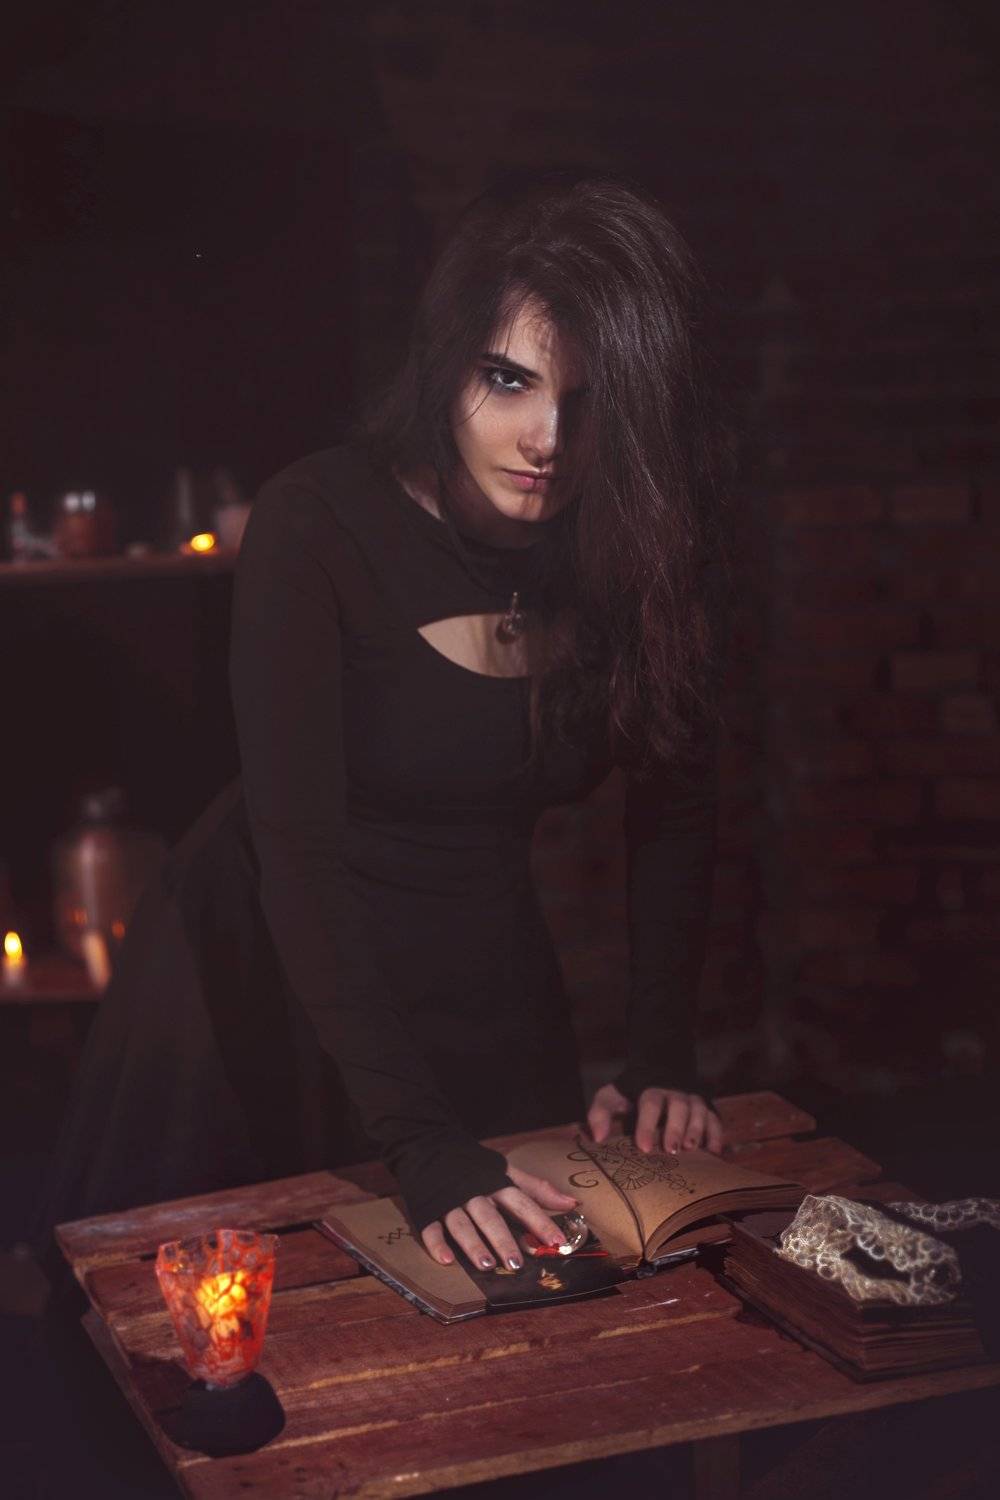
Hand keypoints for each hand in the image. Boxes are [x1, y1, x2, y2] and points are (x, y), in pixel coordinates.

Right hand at [420, 1164, 578, 1269]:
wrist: (428, 1142)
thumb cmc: (473, 1164)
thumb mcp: (505, 1170)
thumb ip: (536, 1188)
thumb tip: (572, 1203)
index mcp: (494, 1182)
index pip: (521, 1202)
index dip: (539, 1221)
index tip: (557, 1241)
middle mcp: (473, 1192)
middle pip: (490, 1217)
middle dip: (503, 1238)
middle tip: (516, 1263)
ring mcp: (448, 1200)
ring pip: (462, 1224)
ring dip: (473, 1244)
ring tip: (486, 1265)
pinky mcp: (427, 1207)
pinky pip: (430, 1227)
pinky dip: (436, 1244)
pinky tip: (446, 1260)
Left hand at [587, 1081, 723, 1155]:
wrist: (659, 1068)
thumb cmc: (631, 1093)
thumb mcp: (611, 1097)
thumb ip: (599, 1113)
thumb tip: (598, 1138)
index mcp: (650, 1089)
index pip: (650, 1103)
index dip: (647, 1124)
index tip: (644, 1147)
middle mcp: (674, 1092)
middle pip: (678, 1107)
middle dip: (675, 1128)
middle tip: (672, 1150)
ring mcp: (692, 1099)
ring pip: (698, 1111)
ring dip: (696, 1130)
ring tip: (691, 1150)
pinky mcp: (707, 1107)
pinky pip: (715, 1119)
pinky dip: (716, 1135)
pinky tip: (714, 1152)